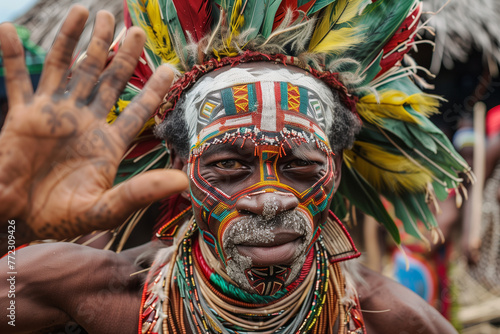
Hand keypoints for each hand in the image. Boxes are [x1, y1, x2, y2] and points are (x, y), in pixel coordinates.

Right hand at [0, 6, 187, 244]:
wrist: (19, 220)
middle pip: (107, 80)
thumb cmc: (63, 218)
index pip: (137, 110)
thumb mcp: (106, 208)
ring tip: (90, 12)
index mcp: (108, 143)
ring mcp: (53, 115)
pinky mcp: (22, 116)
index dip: (153, 89)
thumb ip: (141, 191)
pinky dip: (11, 56)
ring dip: (77, 41)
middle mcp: (85, 122)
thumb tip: (185, 182)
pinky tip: (7, 29)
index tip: (171, 67)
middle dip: (120, 54)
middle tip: (135, 30)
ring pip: (68, 69)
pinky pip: (17, 80)